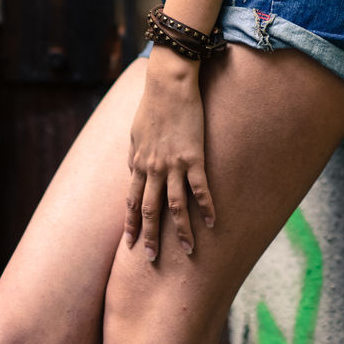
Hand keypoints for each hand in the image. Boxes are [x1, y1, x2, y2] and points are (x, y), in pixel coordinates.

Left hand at [125, 51, 215, 259]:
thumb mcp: (134, 132)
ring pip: (175, 206)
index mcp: (138, 163)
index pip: (132, 201)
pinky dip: (206, 207)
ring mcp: (173, 164)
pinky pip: (200, 188)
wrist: (168, 85)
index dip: (131, 224)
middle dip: (151, 236)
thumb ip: (133, 154)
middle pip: (150, 209)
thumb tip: (132, 169)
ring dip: (182, 230)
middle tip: (152, 258)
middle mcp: (153, 168)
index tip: (130, 244)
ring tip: (189, 250)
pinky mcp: (193, 156)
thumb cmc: (151, 105)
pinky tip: (213, 222)